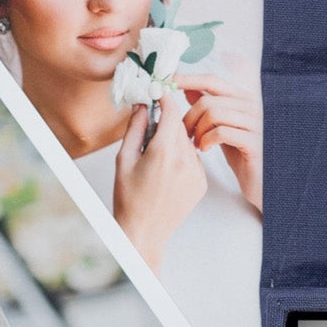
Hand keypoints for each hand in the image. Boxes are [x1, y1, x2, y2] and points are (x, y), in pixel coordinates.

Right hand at [112, 88, 207, 269]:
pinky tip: (166, 173)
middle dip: (166, 124)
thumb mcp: (124, 160)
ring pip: (188, 144)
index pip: (172, 113)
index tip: (159, 94)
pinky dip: (182, 159)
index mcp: (163, 153)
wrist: (144, 232)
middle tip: (150, 131)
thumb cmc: (128, 199)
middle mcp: (185, 161)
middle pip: (180, 128)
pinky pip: (194, 160)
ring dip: (174, 143)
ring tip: (155, 160)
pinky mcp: (202, 183)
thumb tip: (142, 106)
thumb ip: (135, 129)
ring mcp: (197, 173)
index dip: (165, 100)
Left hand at [173, 69, 262, 213]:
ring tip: (195, 143)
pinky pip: (221, 132)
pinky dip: (206, 140)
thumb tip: (189, 87)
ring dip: (197, 130)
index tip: (169, 82)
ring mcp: (255, 122)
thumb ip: (210, 106)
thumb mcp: (223, 126)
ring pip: (213, 113)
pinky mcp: (254, 141)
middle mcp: (252, 106)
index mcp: (243, 99)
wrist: (261, 180)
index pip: (212, 81)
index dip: (188, 80)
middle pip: (208, 100)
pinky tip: (204, 149)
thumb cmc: (242, 153)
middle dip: (188, 117)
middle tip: (183, 133)